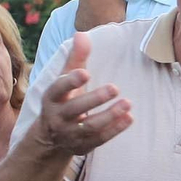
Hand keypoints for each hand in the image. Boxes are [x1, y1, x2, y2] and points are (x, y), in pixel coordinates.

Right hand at [34, 33, 132, 156]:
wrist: (50, 138)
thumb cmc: (63, 100)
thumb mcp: (64, 80)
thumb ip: (75, 59)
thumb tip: (82, 34)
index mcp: (52, 97)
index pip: (58, 88)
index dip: (70, 81)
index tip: (85, 73)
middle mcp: (58, 116)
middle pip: (75, 108)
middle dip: (95, 99)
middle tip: (115, 88)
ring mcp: (70, 133)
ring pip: (90, 126)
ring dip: (110, 116)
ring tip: (128, 103)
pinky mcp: (83, 146)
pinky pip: (100, 139)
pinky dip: (115, 129)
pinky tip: (129, 118)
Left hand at [74, 0, 126, 31]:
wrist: (104, 34)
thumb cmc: (115, 15)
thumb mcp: (120, 0)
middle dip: (97, 0)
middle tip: (106, 9)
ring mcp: (79, 10)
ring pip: (87, 8)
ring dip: (93, 12)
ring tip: (102, 20)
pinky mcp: (77, 22)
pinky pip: (84, 19)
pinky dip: (89, 21)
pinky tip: (96, 27)